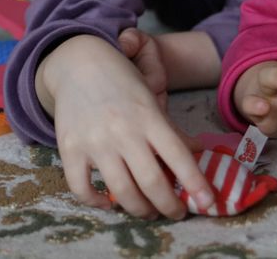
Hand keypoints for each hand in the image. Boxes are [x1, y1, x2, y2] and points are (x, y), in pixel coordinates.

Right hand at [38, 35, 213, 219]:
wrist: (77, 62)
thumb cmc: (120, 81)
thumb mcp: (150, 99)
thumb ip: (171, 129)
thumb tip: (199, 151)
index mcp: (148, 116)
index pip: (178, 155)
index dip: (195, 183)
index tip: (207, 204)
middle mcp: (123, 130)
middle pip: (151, 182)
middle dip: (168, 206)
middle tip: (176, 213)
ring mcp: (94, 141)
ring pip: (121, 191)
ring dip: (139, 210)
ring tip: (147, 212)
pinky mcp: (69, 148)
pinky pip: (82, 188)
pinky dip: (96, 203)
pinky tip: (108, 203)